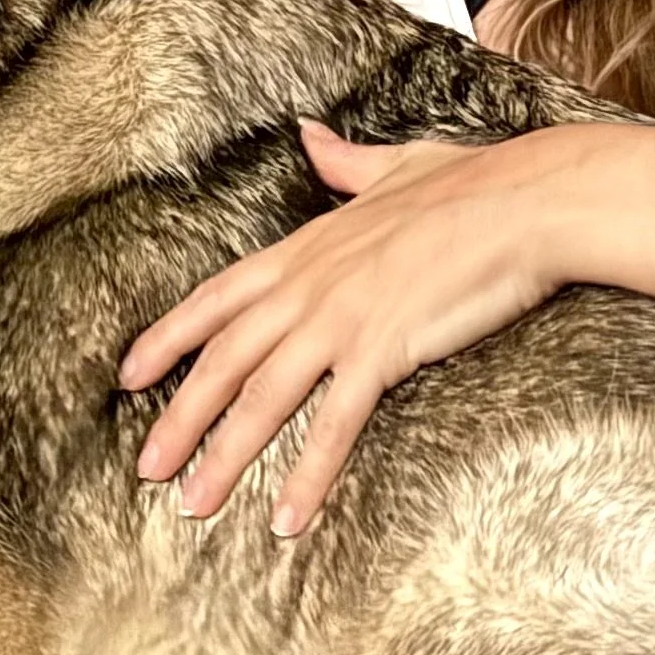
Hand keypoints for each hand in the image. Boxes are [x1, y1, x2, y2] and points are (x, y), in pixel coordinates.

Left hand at [119, 120, 588, 534]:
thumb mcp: (391, 166)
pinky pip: (334, 425)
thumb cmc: (471, 183)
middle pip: (223, 361)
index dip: (168, 339)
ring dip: (225, 458)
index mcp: (303, 248)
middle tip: (146, 470)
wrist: (524, 201)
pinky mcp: (382, 349)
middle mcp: (306, 286)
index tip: (129, 377)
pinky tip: (287, 520)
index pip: (215, 299)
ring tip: (194, 506)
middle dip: (179, 418)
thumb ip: (342, 163)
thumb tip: (308, 134)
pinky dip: (307, 475)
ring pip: (262, 399)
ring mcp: (339, 319)